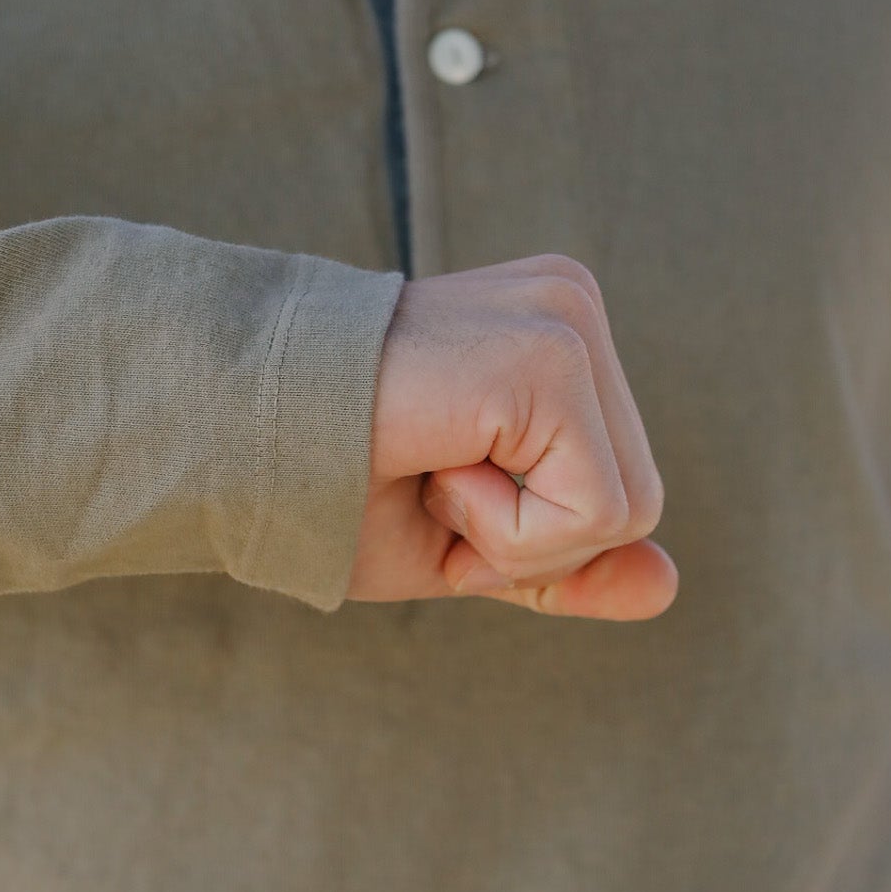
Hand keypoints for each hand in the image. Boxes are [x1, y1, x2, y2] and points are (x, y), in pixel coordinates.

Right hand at [346, 254, 677, 619]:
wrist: (222, 430)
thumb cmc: (321, 479)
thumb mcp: (464, 538)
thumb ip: (563, 559)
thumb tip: (668, 587)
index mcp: (555, 331)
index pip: (618, 491)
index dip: (525, 536)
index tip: (431, 478)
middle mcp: (572, 304)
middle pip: (636, 503)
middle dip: (527, 538)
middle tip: (425, 476)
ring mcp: (567, 320)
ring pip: (625, 513)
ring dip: (513, 533)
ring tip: (428, 462)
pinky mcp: (550, 354)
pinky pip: (594, 510)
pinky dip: (508, 528)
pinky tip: (434, 459)